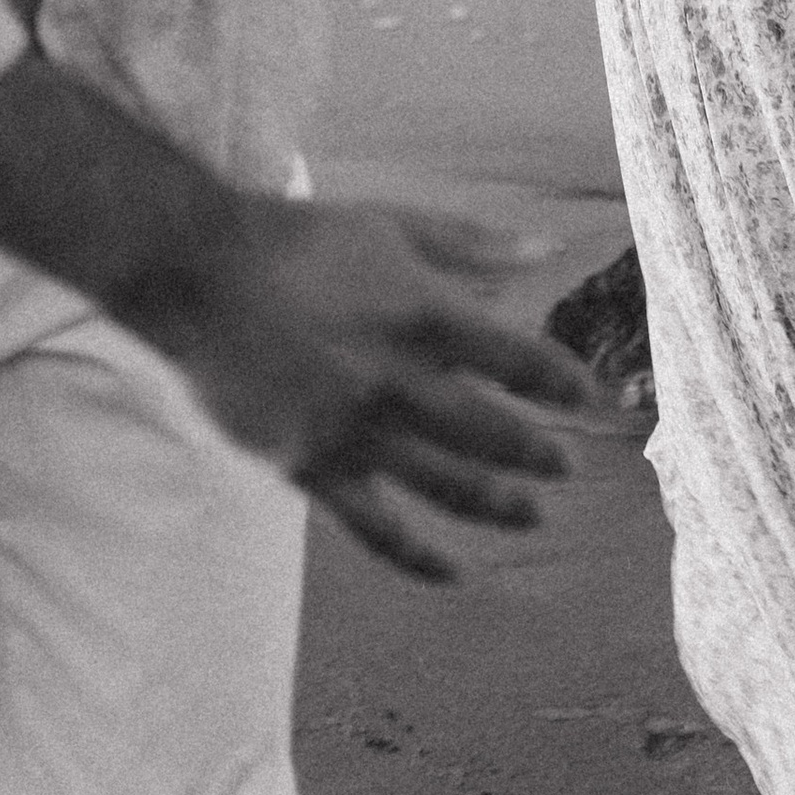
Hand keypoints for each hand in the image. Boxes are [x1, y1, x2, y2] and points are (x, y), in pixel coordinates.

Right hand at [160, 194, 592, 580]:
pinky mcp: (313, 468)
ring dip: (498, 505)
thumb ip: (472, 244)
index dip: (561, 383)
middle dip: (538, 454)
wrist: (202, 274)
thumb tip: (546, 249)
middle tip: (568, 468)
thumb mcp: (393, 223)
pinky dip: (420, 557)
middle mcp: (397, 379)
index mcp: (423, 313)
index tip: (592, 399)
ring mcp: (355, 431)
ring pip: (446, 485)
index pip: (517, 359)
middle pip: (491, 432)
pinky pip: (377, 529)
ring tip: (534, 516)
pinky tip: (452, 570)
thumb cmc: (303, 241)